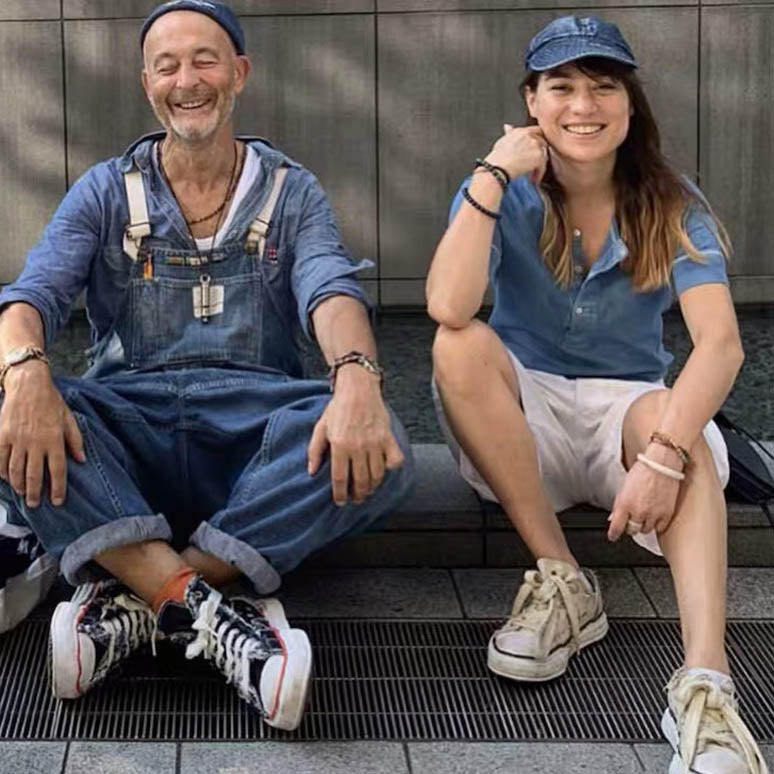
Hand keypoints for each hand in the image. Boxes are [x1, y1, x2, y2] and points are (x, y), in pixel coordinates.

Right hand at [0, 361, 84, 507]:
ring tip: (24, 494)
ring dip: (20, 486)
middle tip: (36, 504)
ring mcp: (17, 440)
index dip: (58, 489)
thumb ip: (75, 440)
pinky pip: (0, 460)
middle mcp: (35, 442)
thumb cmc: (51, 402)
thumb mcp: (69, 419)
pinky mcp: (2, 436)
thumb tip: (81, 460)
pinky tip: (8, 479)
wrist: (28, 385)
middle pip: (35, 475)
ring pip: (16, 471)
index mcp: (54, 440)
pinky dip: (3, 473)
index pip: (58, 471)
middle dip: (36, 493)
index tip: (58, 501)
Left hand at [307, 365, 403, 505]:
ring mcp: (375, 443)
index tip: (340, 502)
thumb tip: (311, 472)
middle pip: (360, 481)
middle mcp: (358, 447)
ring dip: (372, 487)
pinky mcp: (388, 438)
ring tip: (368, 490)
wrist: (358, 388)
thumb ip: (315, 450)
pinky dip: (391, 468)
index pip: (340, 478)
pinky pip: (395, 460)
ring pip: (377, 475)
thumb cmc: (337, 408)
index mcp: (339, 445)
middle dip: (358, 495)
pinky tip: (385, 470)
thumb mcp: (320, 427)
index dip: (340, 494)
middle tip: (356, 499)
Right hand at [485, 124, 548, 183]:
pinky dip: (539, 173)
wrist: (497, 168)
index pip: (535, 130)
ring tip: (533, 172)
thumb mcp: (501, 141)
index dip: (536, 140)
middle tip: (534, 163)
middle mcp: (529, 135)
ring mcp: (535, 145)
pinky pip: (543, 166)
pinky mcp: (539, 156)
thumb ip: (509, 133)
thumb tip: (508, 127)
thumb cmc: (496, 158)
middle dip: (539, 153)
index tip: (534, 150)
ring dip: (539, 164)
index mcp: (520, 130)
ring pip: (544, 154)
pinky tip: (533, 178)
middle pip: (542, 142)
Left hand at [607, 458, 680, 540]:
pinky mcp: (667, 514)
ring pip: (646, 530)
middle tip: (631, 520)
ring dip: (643, 525)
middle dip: (630, 527)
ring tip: (644, 514)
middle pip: (632, 530)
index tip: (613, 536)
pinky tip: (655, 516)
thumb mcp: (624, 486)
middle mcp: (638, 511)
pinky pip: (659, 528)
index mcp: (624, 504)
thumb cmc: (642, 471)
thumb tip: (614, 518)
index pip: (616, 527)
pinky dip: (656, 524)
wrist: (662, 464)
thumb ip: (619, 504)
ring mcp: (653, 514)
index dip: (613, 534)